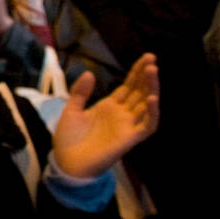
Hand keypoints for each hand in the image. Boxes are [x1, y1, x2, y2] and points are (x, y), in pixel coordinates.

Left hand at [53, 53, 158, 178]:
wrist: (66, 161)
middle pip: (139, 92)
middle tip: (152, 59)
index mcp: (109, 106)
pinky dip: (152, 114)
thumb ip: (80, 92)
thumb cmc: (69, 138)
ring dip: (151, 89)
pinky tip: (153, 99)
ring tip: (153, 71)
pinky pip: (147, 126)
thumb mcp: (71, 110)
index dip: (137, 72)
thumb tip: (90, 73)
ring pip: (146, 105)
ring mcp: (127, 125)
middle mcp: (122, 114)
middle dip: (146, 76)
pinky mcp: (129, 139)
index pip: (128, 86)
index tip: (146, 57)